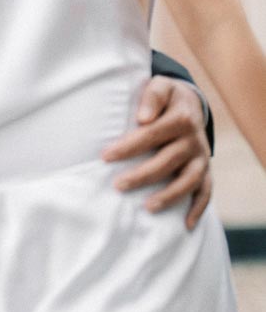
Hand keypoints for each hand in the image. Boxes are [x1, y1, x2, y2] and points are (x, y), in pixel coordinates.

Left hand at [102, 77, 210, 230]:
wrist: (191, 102)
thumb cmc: (165, 97)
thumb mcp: (160, 86)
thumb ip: (151, 97)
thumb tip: (142, 119)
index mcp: (181, 118)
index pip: (151, 134)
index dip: (128, 146)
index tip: (105, 156)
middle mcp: (194, 140)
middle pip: (168, 160)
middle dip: (142, 175)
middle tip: (118, 185)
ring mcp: (201, 157)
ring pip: (189, 180)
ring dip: (170, 195)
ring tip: (147, 207)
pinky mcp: (206, 170)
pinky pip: (206, 191)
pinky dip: (198, 208)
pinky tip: (185, 225)